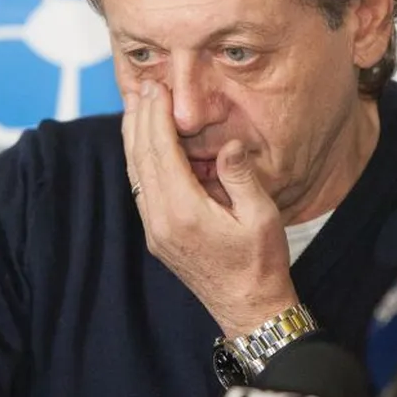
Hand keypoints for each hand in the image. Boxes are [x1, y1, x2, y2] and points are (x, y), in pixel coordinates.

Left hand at [123, 80, 298, 337]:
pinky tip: (144, 143)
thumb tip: (227, 143)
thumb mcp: (262, 217)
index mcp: (185, 212)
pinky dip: (140, 159)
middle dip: (141, 119)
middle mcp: (161, 220)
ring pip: (136, 173)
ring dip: (134, 137)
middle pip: (141, 158)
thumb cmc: (261, 263)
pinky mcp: (157, 235)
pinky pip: (141, 188)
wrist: (248, 309)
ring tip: (136, 105)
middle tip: (143, 86)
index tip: (157, 89)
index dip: (156, 117)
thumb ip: (241, 176)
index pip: (162, 153)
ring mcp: (155, 229)